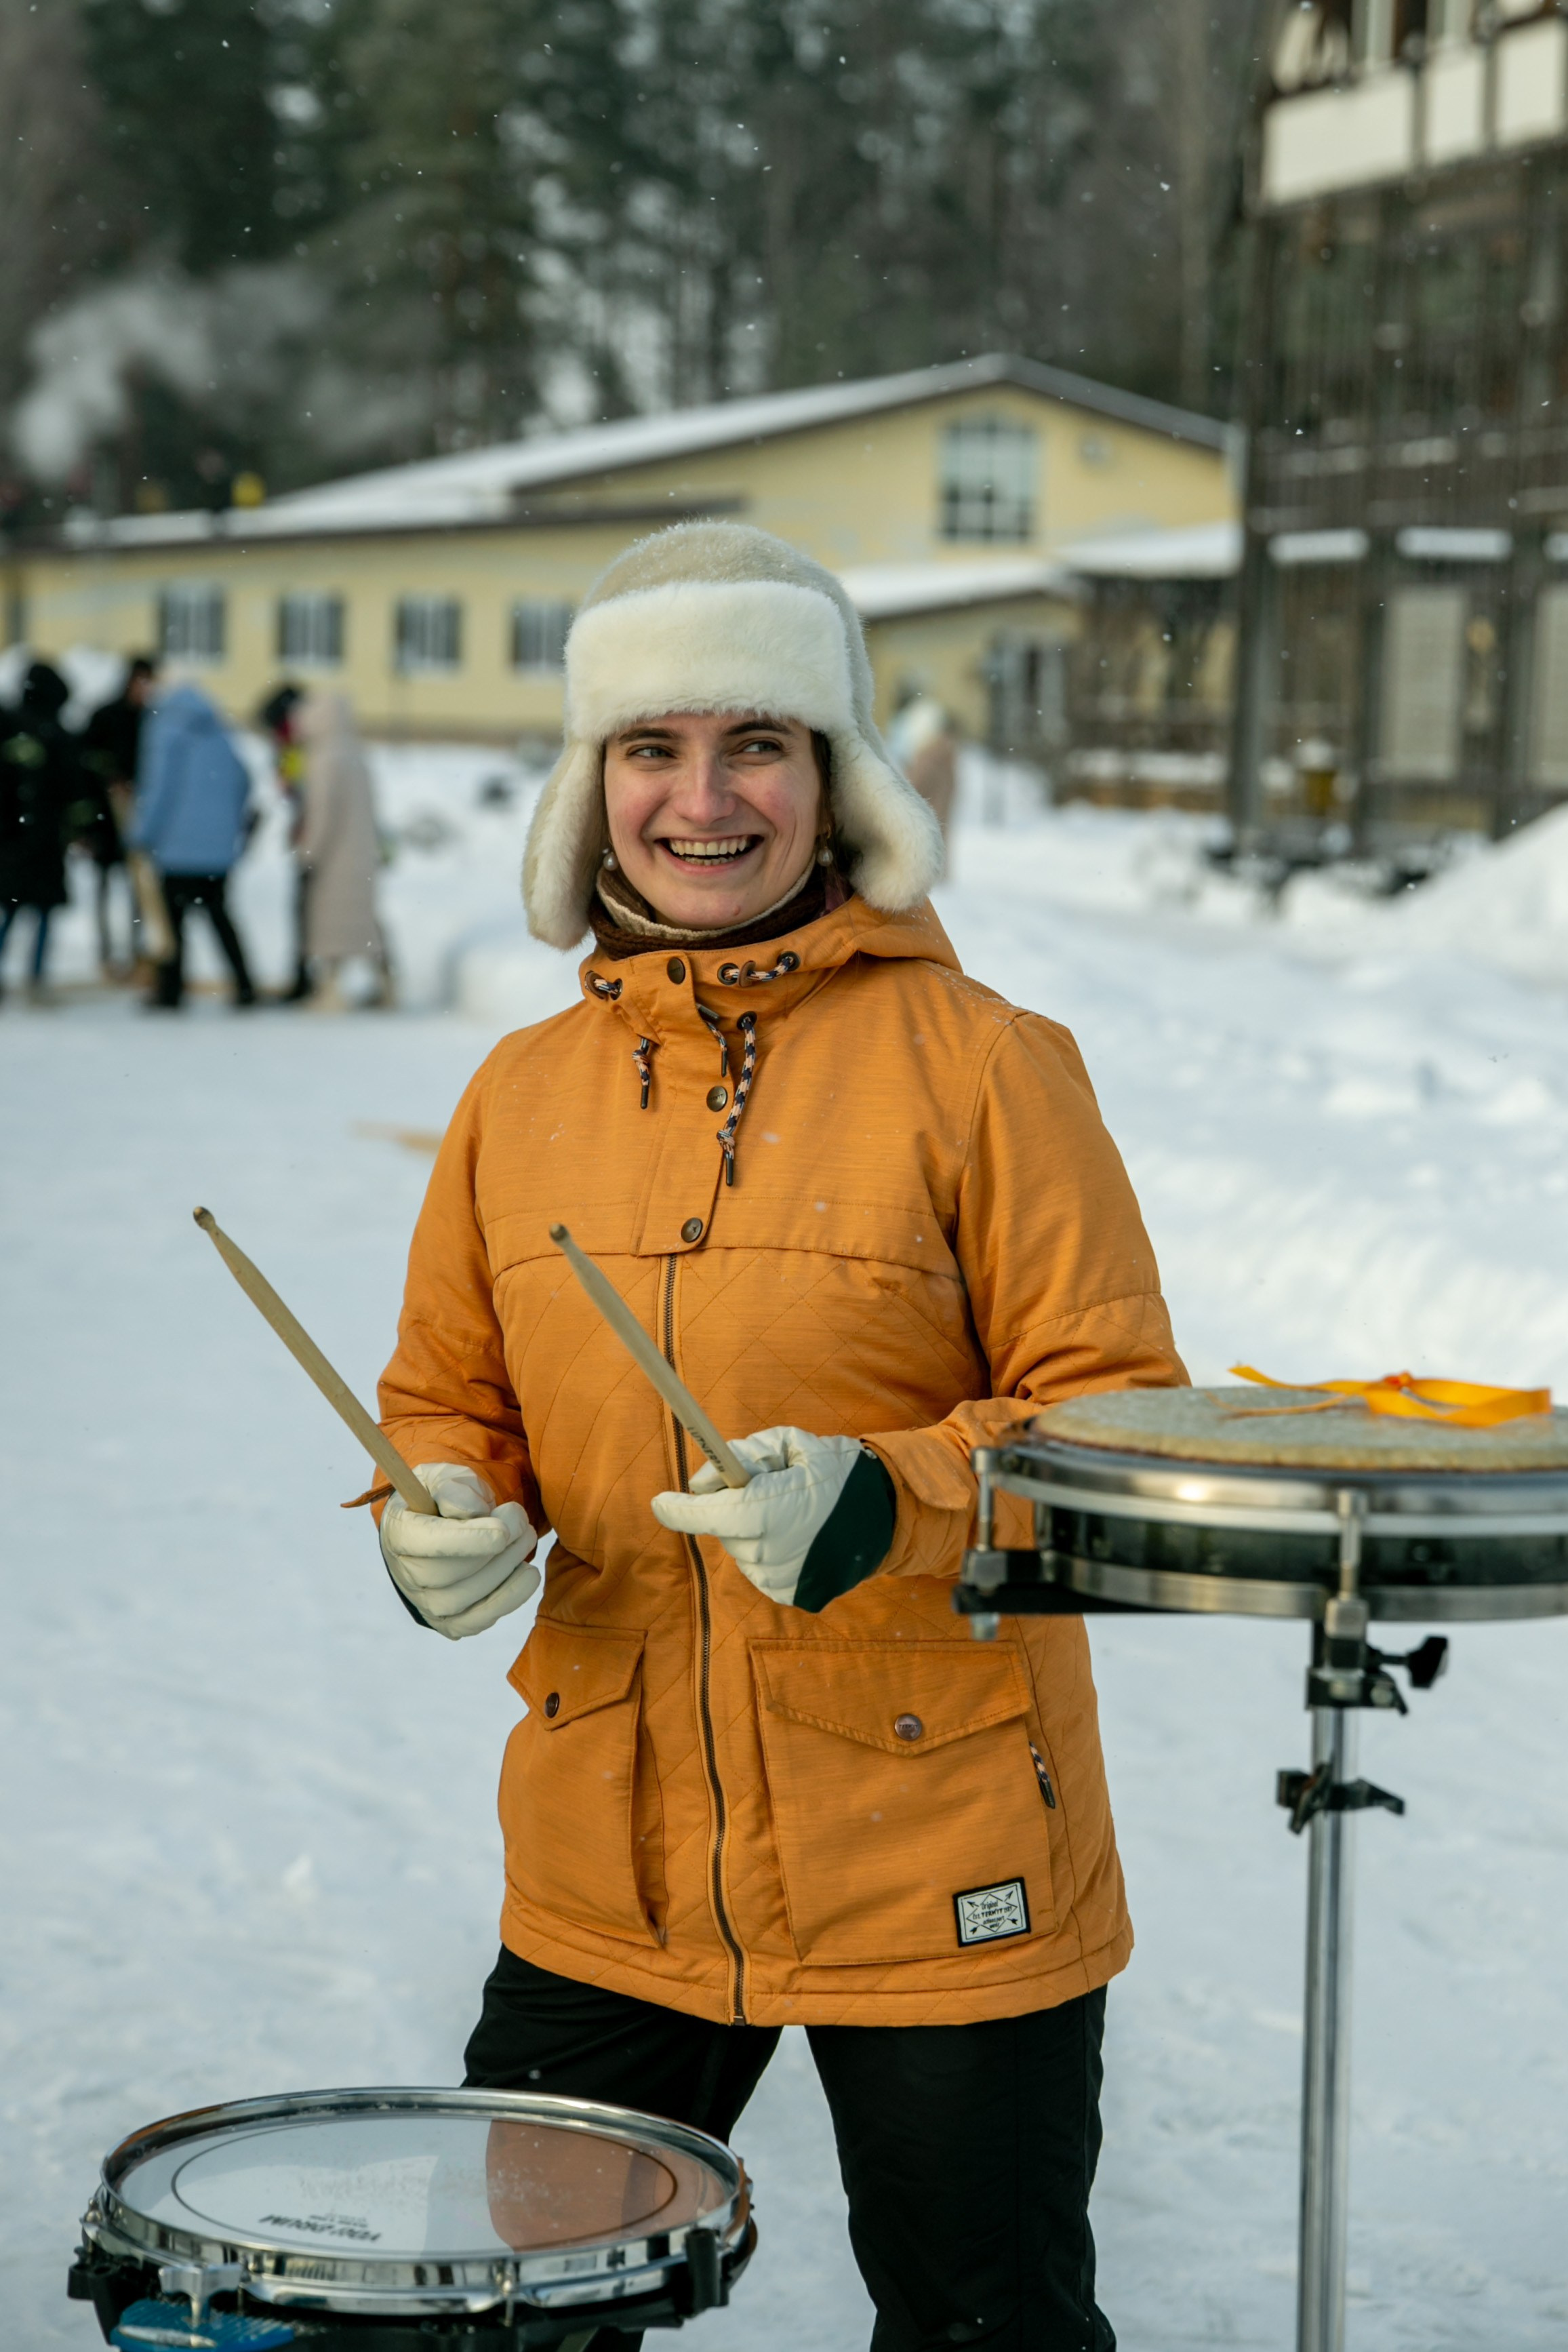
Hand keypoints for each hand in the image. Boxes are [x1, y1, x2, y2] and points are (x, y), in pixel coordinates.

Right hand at [380, 1462, 538, 1638]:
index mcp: (398, 1530)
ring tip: (527, 1538)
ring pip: (464, 1598)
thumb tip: (471, 1512)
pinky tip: (527, 1574)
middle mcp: (405, 1572)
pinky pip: (476, 1621)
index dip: (465, 1540)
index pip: (424, 1542)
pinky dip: (507, 1599)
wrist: (442, 1525)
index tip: (503, 1531)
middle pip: (446, 1574)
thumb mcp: (445, 1478)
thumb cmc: (444, 1497)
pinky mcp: (447, 1621)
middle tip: (523, 1523)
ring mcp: (424, 1601)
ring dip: (506, 1569)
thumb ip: (455, 1488)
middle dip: (494, 1551)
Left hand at [650, 1427, 863, 1605]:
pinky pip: (761, 1570)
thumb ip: (744, 1454)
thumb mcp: (792, 1443)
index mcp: (768, 1510)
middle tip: (762, 1489)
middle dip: (733, 1507)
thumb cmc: (837, 1472)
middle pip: (724, 1528)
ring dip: (752, 1531)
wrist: (889, 1515)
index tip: (660, 1501)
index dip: (679, 1509)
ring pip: (742, 1550)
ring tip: (790, 1514)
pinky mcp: (791, 1595)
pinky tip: (798, 1538)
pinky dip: (770, 1552)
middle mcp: (770, 1550)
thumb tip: (704, 1481)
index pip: (707, 1514)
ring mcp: (781, 1578)